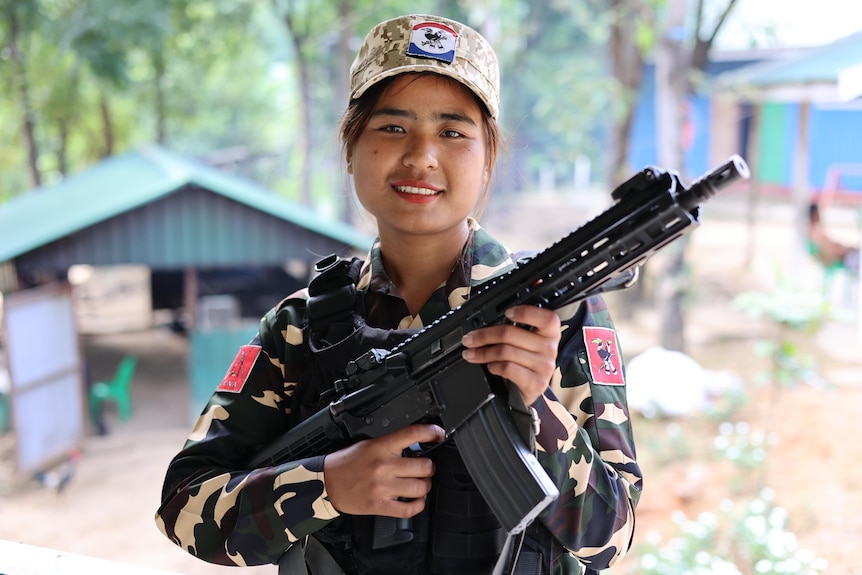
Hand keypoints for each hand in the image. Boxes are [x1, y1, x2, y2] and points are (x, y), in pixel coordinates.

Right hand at [323, 423, 444, 516]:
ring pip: (420, 488)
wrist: (327, 482)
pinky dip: (418, 505)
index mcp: (381, 447)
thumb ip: (391, 444)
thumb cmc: (347, 463)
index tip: (439, 434)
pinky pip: (409, 509)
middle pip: (424, 466)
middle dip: (429, 467)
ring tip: (420, 483)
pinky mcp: (380, 506)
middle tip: (425, 467)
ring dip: (425, 486)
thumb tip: (415, 443)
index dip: (432, 432)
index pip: (413, 434)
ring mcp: (382, 487)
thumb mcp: (368, 444)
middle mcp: (383, 466)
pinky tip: (416, 500)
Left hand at [461, 305, 560, 405]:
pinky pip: (507, 368)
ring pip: (505, 351)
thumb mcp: (524, 343)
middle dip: (484, 335)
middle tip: (470, 339)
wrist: (529, 389)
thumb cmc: (524, 363)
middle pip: (510, 333)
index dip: (525, 312)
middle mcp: (550, 348)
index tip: (507, 313)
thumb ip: (513, 330)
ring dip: (483, 353)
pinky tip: (490, 366)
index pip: (546, 318)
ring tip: (472, 354)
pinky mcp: (535, 382)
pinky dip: (494, 366)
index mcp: (550, 333)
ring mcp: (544, 367)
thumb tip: (482, 326)